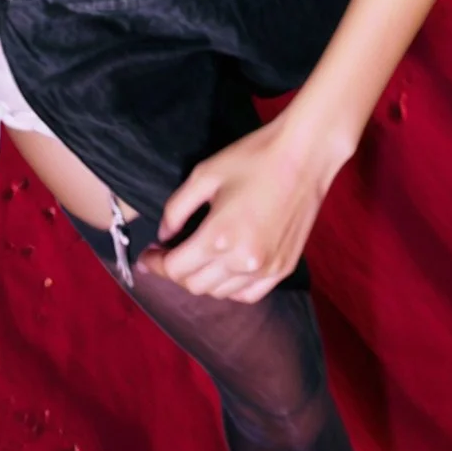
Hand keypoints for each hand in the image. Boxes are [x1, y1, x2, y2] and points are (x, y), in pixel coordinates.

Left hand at [139, 113, 344, 303]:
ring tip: (195, 259)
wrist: (303, 156)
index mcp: (220, 236)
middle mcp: (243, 260)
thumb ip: (176, 209)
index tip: (147, 255)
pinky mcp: (283, 268)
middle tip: (168, 254)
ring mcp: (266, 268)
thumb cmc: (253, 158)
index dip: (155, 263)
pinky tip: (224, 269)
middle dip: (174, 272)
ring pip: (219, 293)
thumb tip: (164, 236)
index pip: (175, 269)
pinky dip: (230, 287)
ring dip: (201, 279)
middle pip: (194, 285)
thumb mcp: (204, 174)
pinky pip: (248, 294)